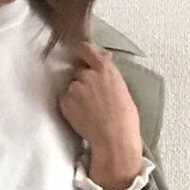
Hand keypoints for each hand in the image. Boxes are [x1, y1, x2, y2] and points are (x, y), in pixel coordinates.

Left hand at [59, 41, 142, 188]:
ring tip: (89, 111)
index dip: (82, 52)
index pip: (86, 49)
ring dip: (76, 95)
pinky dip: (70, 106)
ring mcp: (75, 87)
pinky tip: (82, 116)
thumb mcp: (122, 88)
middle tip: (92, 99)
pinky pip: (65, 99)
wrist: (114, 139)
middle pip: (79, 72)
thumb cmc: (124, 119)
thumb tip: (105, 57)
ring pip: (72, 86)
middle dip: (83, 81)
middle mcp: (87, 74)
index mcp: (104, 68)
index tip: (80, 55)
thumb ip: (109, 72)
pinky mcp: (66, 101)